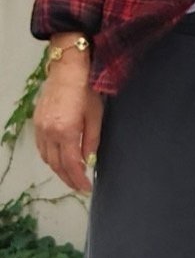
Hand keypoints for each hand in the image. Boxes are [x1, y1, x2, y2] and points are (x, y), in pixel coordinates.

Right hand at [33, 49, 102, 193]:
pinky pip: (41, 146)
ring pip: (47, 157)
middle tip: (79, 186)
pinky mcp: (36, 121)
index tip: (86, 188)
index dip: (78, 179)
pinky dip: (50, 157)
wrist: (67, 70)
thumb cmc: (85, 91)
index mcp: (66, 131)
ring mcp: (40, 126)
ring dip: (58, 169)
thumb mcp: (95, 118)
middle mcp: (49, 131)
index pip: (71, 164)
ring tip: (71, 176)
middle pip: (56, 164)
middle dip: (68, 178)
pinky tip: (59, 160)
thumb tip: (88, 161)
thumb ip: (91, 142)